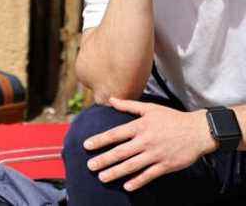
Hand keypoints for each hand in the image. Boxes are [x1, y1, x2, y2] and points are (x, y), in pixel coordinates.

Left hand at [83, 98, 216, 191]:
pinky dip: (138, 181)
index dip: (100, 140)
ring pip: (132, 166)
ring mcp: (156, 154)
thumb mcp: (150, 108)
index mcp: (140, 126)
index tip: (86, 145)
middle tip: (89, 166)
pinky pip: (149, 175)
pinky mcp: (166, 165)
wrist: (199, 131)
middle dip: (103, 160)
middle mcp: (145, 141)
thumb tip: (111, 99)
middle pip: (120, 152)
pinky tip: (127, 186)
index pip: (115, 134)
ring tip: (102, 177)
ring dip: (116, 172)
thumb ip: (129, 105)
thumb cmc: (172, 118)